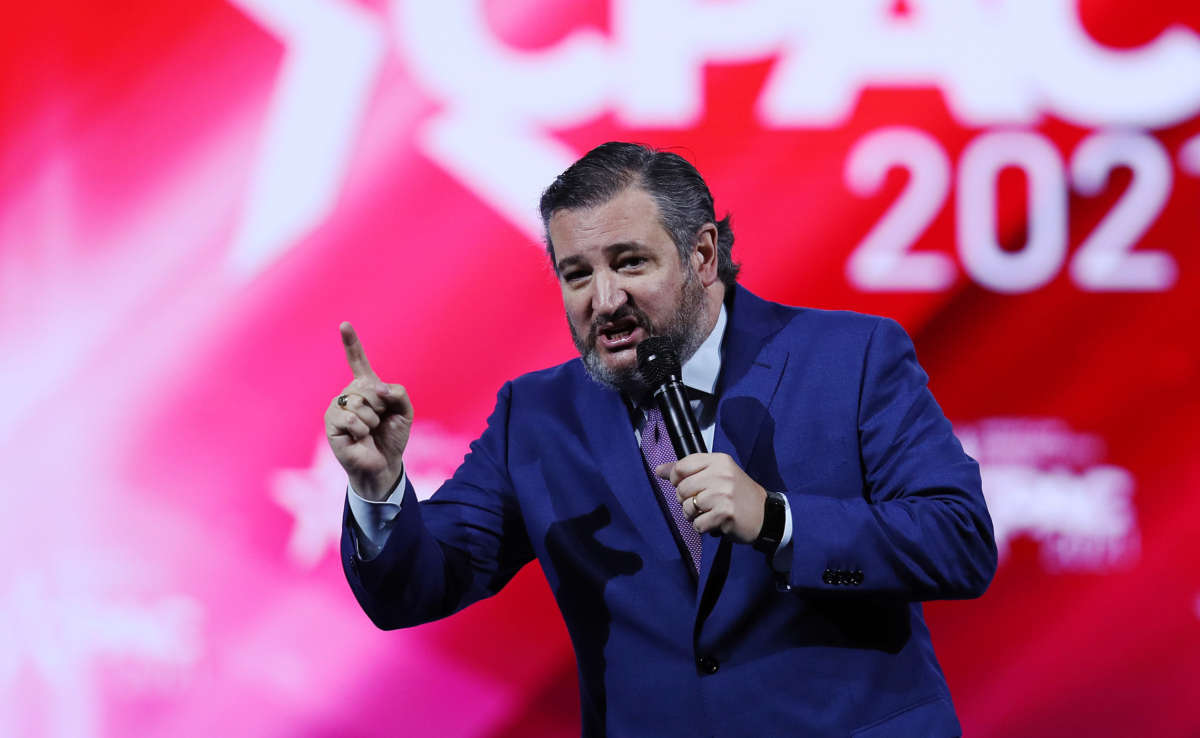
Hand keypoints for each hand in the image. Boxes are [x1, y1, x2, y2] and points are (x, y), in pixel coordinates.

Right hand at [324, 322, 413, 500]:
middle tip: (379, 421)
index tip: (344, 324)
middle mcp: (350, 393)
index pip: (357, 360)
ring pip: (360, 402)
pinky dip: (361, 429)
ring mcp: (338, 406)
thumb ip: (398, 393)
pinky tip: (359, 436)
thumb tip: (377, 388)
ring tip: (368, 430)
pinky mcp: (331, 422)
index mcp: (367, 386)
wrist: (384, 463)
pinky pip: (350, 418)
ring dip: (371, 420)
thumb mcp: (405, 412)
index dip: (350, 342)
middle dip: (381, 406)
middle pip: (368, 386)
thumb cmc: (392, 436)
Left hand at [656, 453, 765, 543]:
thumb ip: (688, 470)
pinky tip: (715, 522)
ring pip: (687, 507)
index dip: (676, 479)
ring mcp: (724, 494)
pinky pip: (697, 524)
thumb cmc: (737, 494)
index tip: (685, 486)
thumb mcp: (716, 474)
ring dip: (693, 515)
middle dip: (685, 500)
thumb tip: (658, 470)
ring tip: (708, 513)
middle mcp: (721, 474)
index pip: (682, 466)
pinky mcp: (725, 513)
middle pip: (682, 488)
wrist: (765, 515)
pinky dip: (703, 527)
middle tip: (701, 503)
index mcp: (718, 460)